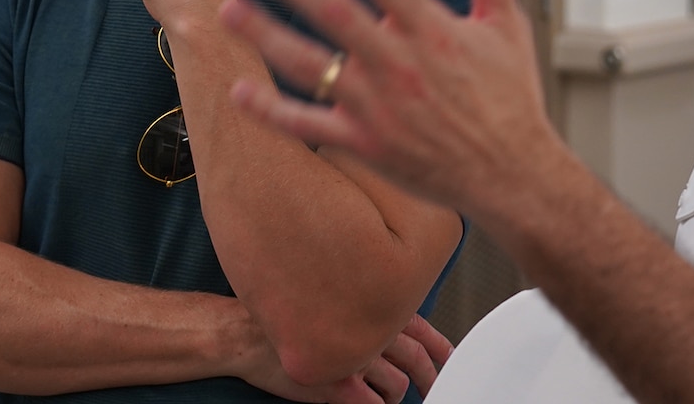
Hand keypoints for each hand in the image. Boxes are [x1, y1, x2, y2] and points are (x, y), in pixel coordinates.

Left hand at [221, 0, 559, 216]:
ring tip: (226, 8)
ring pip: (310, 65)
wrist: (512, 176)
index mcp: (433, 30)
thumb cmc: (511, 100)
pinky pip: (309, 126)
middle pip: (334, 11)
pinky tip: (238, 89)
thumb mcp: (507, 30)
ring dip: (265, 35)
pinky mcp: (365, 145)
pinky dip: (272, 111)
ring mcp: (377, 107)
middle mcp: (399, 64)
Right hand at [243, 313, 452, 402]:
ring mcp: (355, 358)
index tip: (449, 356)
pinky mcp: (339, 386)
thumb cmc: (282, 315)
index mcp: (369, 305)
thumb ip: (360, 306)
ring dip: (397, 397)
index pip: (420, 326)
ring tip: (390, 400)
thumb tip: (385, 320)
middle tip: (433, 388)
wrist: (244, 333)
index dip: (440, 345)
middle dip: (429, 377)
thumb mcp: (328, 299)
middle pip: (416, 358)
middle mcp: (368, 329)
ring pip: (397, 386)